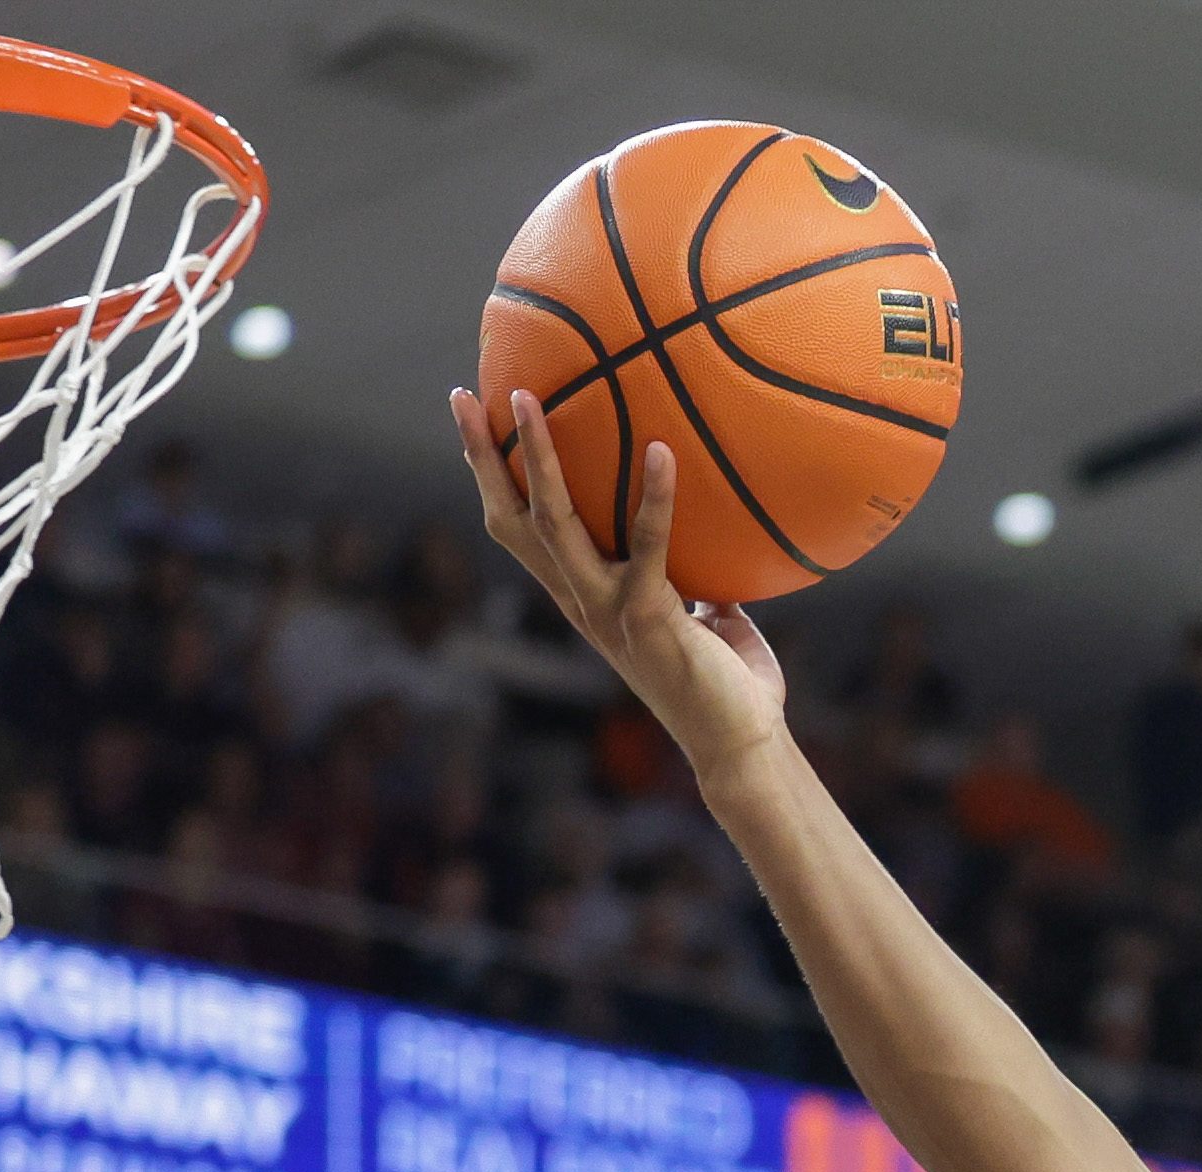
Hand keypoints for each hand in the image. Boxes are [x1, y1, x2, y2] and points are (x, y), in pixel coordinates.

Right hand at [447, 386, 788, 776]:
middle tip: (463, 396)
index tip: (474, 420)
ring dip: (537, 457)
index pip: (521, 528)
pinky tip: (660, 449)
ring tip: (529, 397)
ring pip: (553, 522)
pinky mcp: (647, 617)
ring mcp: (606, 610)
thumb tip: (721, 528)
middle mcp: (580, 600)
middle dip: (485, 457)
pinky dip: (653, 496)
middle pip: (512, 518)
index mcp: (584, 595)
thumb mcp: (704, 611)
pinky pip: (647, 545)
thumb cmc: (727, 680)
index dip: (493, 478)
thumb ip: (694, 572)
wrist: (738, 744)